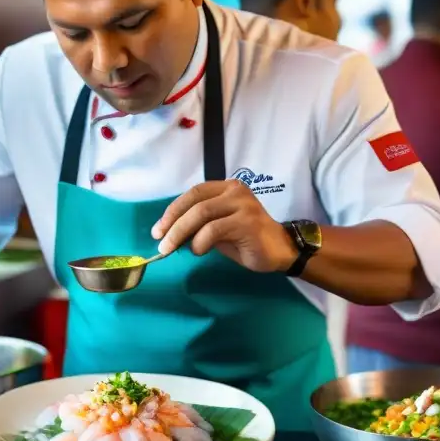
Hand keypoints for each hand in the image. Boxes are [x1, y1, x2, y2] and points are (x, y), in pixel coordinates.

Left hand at [151, 180, 296, 272]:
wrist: (280, 252)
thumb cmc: (248, 241)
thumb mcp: (219, 230)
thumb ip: (199, 225)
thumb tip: (170, 232)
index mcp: (226, 188)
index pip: (193, 193)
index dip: (172, 211)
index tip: (158, 230)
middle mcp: (235, 191)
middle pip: (194, 203)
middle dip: (172, 223)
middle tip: (160, 242)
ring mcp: (242, 204)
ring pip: (201, 214)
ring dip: (180, 234)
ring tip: (171, 249)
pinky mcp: (246, 221)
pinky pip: (213, 230)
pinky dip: (200, 242)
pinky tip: (199, 252)